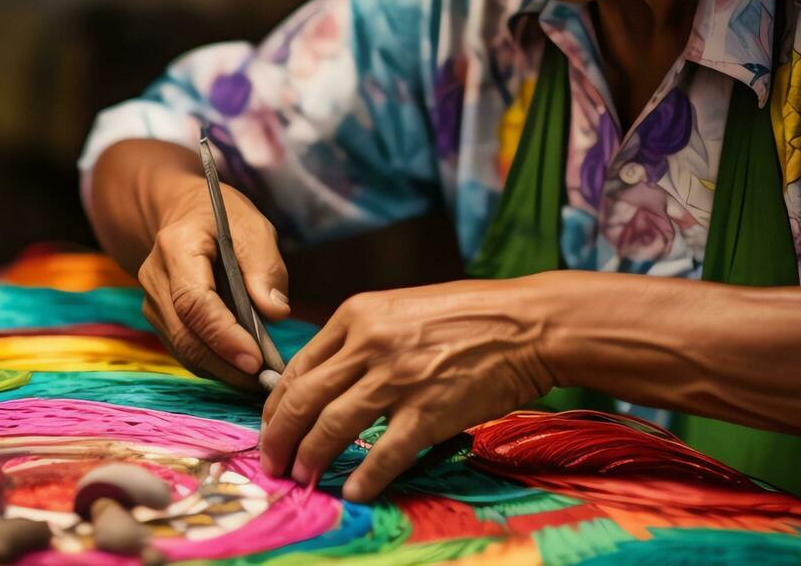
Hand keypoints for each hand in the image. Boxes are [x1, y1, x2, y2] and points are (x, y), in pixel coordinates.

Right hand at [137, 174, 288, 392]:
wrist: (187, 214)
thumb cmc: (224, 218)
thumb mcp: (253, 228)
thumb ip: (265, 268)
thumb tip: (275, 313)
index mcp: (176, 247)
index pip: (194, 302)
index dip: (224, 336)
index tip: (256, 360)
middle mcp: (154, 277)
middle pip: (185, 334)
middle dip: (226, 364)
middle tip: (265, 382)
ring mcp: (152, 301)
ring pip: (183, 349)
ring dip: (222, 370)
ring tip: (260, 381)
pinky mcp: (160, 319)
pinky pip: (185, 349)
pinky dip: (214, 364)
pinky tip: (243, 370)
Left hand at [259, 278, 554, 502]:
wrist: (527, 324)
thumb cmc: (468, 316)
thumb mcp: (400, 309)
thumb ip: (360, 339)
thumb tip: (324, 381)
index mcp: (357, 314)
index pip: (298, 366)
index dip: (276, 405)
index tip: (272, 428)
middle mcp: (370, 343)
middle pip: (303, 399)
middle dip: (279, 438)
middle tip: (273, 463)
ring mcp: (398, 378)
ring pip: (332, 426)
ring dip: (310, 458)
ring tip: (302, 478)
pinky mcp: (429, 410)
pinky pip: (384, 453)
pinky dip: (364, 477)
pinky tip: (354, 491)